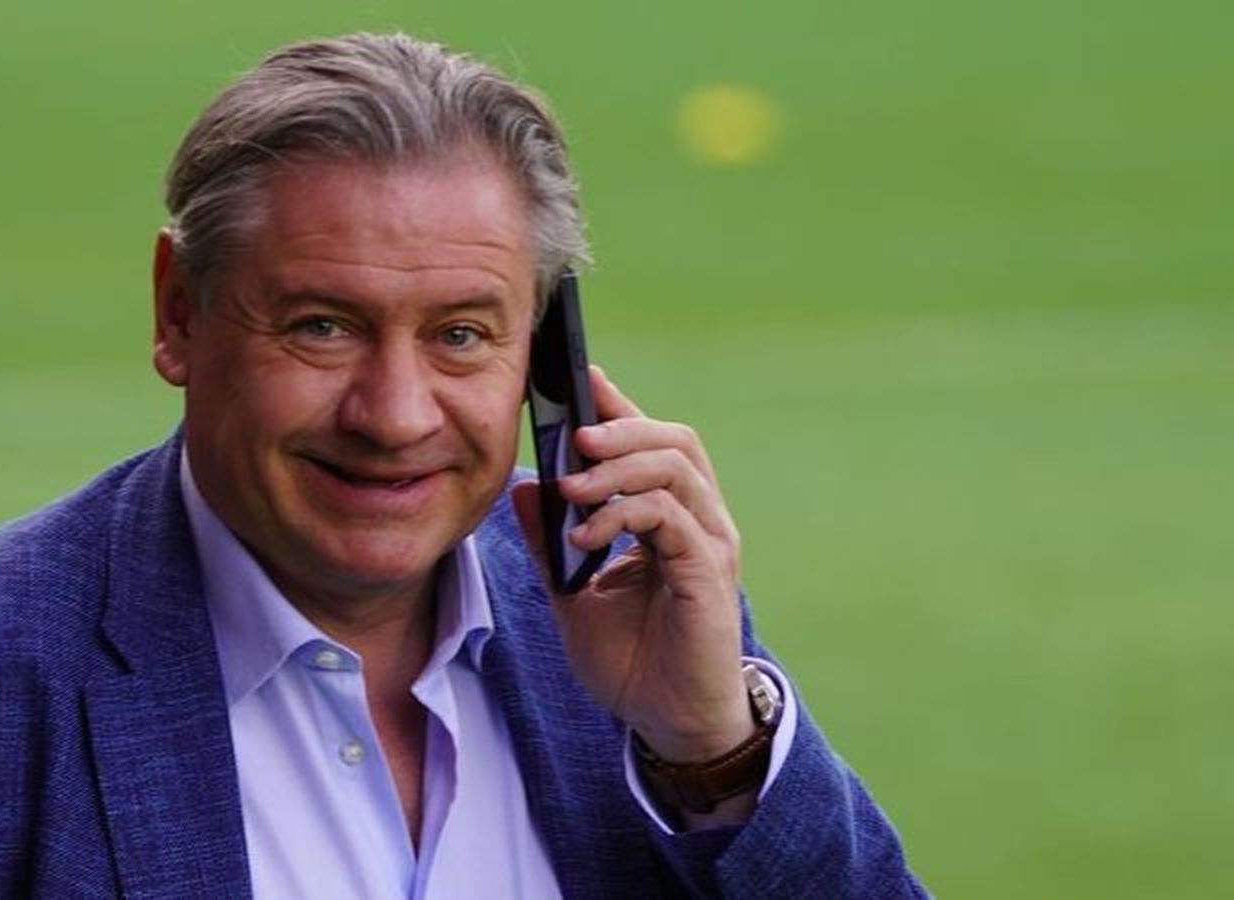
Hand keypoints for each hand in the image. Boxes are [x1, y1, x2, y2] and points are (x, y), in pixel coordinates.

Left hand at [512, 366, 753, 764]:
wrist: (671, 723)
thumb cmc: (632, 660)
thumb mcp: (572, 595)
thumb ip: (550, 543)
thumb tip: (524, 487)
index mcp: (670, 516)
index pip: (650, 442)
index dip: (618, 406)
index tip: (578, 378)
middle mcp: (698, 519)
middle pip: (674, 438)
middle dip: (622, 425)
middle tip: (574, 433)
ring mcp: (709, 543)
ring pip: (676, 467)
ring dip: (619, 466)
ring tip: (571, 485)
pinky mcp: (709, 572)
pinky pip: (671, 518)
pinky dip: (623, 515)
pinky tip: (585, 535)